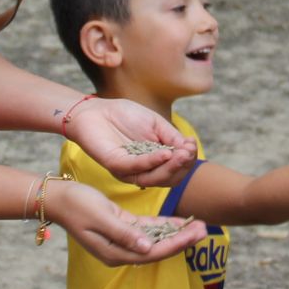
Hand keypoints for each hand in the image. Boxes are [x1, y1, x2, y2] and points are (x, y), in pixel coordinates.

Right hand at [51, 181, 207, 265]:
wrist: (59, 198)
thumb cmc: (77, 206)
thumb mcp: (101, 217)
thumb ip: (124, 234)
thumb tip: (147, 248)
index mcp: (116, 253)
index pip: (153, 253)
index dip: (176, 244)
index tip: (195, 235)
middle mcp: (121, 250)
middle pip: (158, 248)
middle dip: (182, 239)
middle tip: (205, 228)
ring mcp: (122, 240)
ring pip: (156, 239)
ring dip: (176, 233)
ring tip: (199, 224)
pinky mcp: (123, 227)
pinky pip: (148, 229)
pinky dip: (164, 226)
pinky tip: (180, 222)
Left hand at [67, 97, 197, 186]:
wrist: (96, 109)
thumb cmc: (125, 116)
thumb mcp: (156, 124)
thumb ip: (171, 137)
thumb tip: (190, 148)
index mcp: (154, 162)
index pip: (176, 170)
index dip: (187, 160)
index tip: (192, 144)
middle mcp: (142, 171)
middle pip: (168, 179)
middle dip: (181, 166)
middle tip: (189, 152)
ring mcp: (128, 171)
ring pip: (153, 178)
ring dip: (171, 167)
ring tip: (182, 154)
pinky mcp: (115, 165)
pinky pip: (136, 168)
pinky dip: (152, 161)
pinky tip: (164, 153)